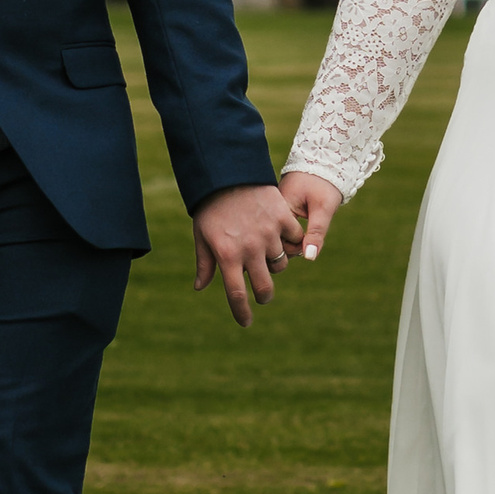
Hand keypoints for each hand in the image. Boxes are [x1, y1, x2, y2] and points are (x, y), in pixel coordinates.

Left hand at [192, 184, 298, 328]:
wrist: (227, 171)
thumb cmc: (210, 206)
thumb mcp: (202, 235)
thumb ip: (204, 263)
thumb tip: (200, 287)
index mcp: (226, 256)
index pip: (236, 295)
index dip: (242, 313)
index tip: (245, 322)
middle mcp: (249, 249)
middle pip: (263, 287)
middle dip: (263, 296)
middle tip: (262, 295)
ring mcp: (268, 234)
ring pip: (280, 265)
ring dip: (274, 266)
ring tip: (266, 257)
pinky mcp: (282, 218)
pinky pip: (294, 240)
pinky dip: (291, 243)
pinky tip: (284, 240)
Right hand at [280, 171, 345, 262]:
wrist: (323, 160)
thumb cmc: (324, 182)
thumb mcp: (323, 208)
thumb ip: (316, 232)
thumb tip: (309, 257)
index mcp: (279, 209)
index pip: (279, 241)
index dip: (295, 248)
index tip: (309, 241)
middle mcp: (271, 210)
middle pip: (275, 240)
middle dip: (291, 246)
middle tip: (307, 238)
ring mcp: (273, 210)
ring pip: (277, 235)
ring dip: (290, 239)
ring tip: (305, 233)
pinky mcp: (277, 208)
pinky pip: (279, 227)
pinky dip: (289, 231)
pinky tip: (300, 228)